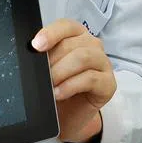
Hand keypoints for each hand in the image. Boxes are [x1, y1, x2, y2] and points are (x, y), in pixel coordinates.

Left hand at [32, 19, 115, 142]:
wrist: (67, 117)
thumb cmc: (57, 88)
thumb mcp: (48, 69)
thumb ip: (44, 56)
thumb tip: (33, 50)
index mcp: (77, 36)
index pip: (66, 26)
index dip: (51, 33)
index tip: (36, 46)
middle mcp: (93, 46)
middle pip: (71, 44)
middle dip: (52, 60)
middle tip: (40, 75)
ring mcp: (104, 64)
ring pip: (83, 57)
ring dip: (61, 72)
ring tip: (49, 85)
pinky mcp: (109, 84)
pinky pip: (90, 78)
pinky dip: (70, 86)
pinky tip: (59, 94)